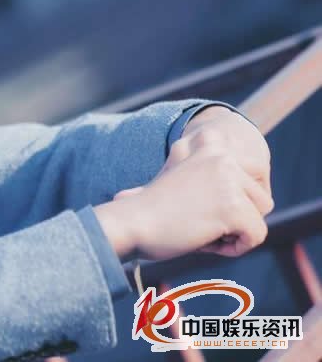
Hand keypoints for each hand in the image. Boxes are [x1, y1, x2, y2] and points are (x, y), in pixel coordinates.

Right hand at [95, 106, 273, 259]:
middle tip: (194, 218)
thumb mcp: (183, 176)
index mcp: (210, 143)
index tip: (195, 203)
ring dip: (233, 231)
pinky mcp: (234, 207)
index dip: (230, 200)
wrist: (131, 224)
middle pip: (260, 198)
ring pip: (259, 217)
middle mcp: (222, 156)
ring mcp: (229, 180)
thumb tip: (237, 162)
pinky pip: (256, 236)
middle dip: (233, 217)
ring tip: (198, 226)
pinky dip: (234, 248)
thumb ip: (211, 170)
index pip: (252, 177)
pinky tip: (204, 239)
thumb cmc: (150, 208)